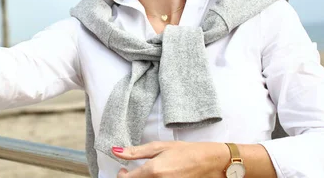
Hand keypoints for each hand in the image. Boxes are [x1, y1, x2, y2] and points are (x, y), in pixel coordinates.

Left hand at [113, 141, 227, 177]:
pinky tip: (156, 176)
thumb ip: (135, 151)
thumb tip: (115, 151)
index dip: (121, 174)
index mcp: (152, 171)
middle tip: (131, 171)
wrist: (208, 162)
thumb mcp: (159, 147)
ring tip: (145, 173)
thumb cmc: (185, 151)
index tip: (124, 168)